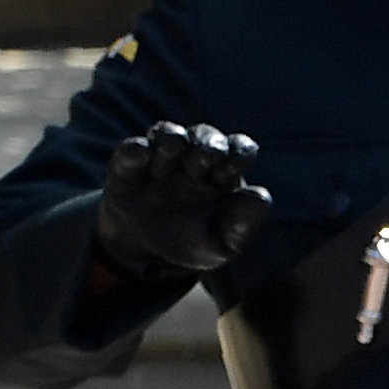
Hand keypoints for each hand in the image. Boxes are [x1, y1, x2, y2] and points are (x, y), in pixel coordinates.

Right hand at [95, 121, 269, 276]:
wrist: (146, 254)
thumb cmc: (194, 242)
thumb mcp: (222, 244)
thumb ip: (244, 224)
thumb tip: (261, 196)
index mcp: (225, 173)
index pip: (239, 149)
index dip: (239, 152)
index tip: (232, 167)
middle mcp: (195, 159)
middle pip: (206, 136)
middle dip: (207, 146)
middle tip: (201, 163)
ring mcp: (161, 159)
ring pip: (169, 134)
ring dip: (173, 141)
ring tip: (169, 160)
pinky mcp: (127, 167)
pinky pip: (130, 150)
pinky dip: (135, 149)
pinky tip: (141, 154)